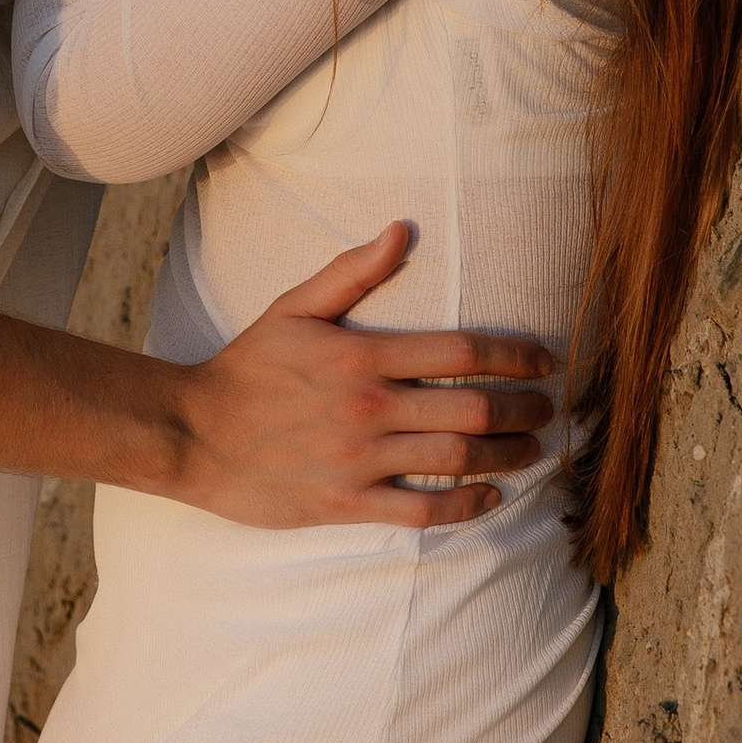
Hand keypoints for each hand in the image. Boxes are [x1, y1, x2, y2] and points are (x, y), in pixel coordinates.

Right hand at [172, 225, 554, 528]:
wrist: (193, 433)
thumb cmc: (247, 367)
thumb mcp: (294, 308)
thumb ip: (352, 272)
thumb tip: (401, 230)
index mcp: (362, 356)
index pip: (460, 354)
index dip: (513, 356)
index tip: (544, 361)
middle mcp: (370, 409)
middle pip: (472, 411)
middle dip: (523, 410)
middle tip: (548, 409)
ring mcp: (360, 460)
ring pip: (456, 461)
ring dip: (508, 455)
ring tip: (533, 449)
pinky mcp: (347, 503)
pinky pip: (422, 511)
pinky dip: (466, 506)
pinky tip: (493, 497)